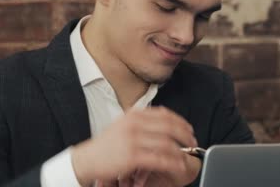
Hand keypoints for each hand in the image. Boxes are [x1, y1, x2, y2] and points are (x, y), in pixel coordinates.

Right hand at [71, 107, 197, 186]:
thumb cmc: (106, 145)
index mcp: (134, 114)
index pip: (164, 114)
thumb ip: (141, 120)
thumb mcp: (123, 125)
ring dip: (180, 150)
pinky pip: (159, 159)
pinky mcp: (132, 156)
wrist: (87, 159)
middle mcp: (134, 124)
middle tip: (193, 142)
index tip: (189, 128)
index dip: (180, 121)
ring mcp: (133, 139)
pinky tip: (178, 165)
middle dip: (184, 135)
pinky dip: (172, 162)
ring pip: (166, 143)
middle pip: (169, 127)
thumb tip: (164, 118)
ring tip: (187, 156)